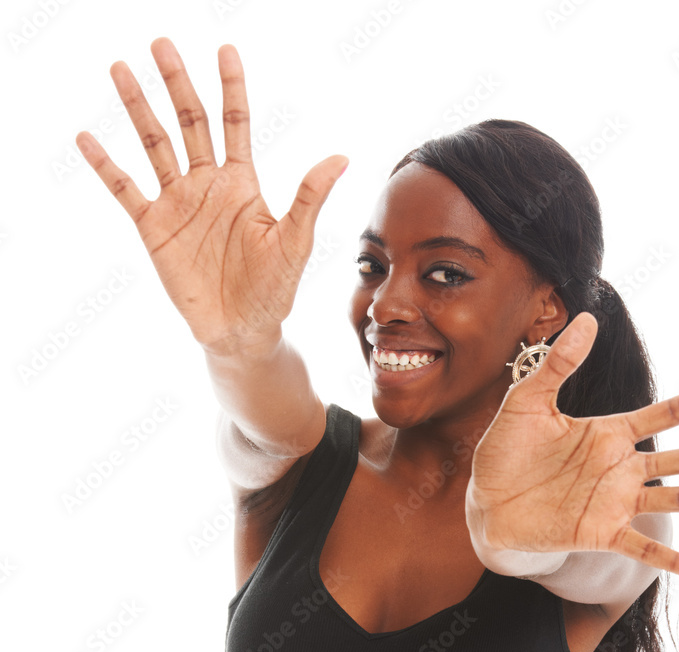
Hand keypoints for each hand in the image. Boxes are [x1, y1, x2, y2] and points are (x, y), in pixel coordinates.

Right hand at [75, 37, 347, 352]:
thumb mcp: (295, 242)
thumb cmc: (274, 289)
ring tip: (121, 70)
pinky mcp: (153, 227)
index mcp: (242, 183)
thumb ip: (310, 197)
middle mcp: (207, 185)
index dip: (231, 87)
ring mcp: (178, 203)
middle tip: (161, 44)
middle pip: (190, 122)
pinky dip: (105, 165)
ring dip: (137, 108)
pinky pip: (125, 190)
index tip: (225, 50)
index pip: (235, 123)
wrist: (242, 330)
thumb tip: (341, 158)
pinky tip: (86, 137)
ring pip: (154, 145)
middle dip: (177, 84)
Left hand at [465, 313, 678, 578]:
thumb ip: (557, 364)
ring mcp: (615, 502)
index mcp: (610, 433)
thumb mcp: (527, 402)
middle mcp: (622, 468)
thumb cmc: (506, 453)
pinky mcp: (599, 533)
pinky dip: (673, 560)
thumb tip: (585, 317)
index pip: (667, 413)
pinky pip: (642, 548)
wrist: (484, 504)